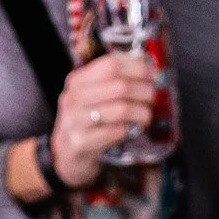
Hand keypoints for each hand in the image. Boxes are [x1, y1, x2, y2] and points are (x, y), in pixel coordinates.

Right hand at [51, 53, 153, 188]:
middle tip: (152, 98)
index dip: (137, 68)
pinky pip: (115, 132)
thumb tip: (149, 70)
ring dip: (141, 112)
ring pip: (120, 110)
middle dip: (143, 91)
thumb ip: (113, 82)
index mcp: (77, 80)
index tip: (152, 75)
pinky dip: (129, 130)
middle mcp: (73, 98)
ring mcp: (75, 121)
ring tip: (146, 116)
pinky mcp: (81, 142)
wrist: (66, 154)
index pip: (111, 65)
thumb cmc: (86, 121)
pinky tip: (132, 130)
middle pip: (119, 87)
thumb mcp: (91, 96)